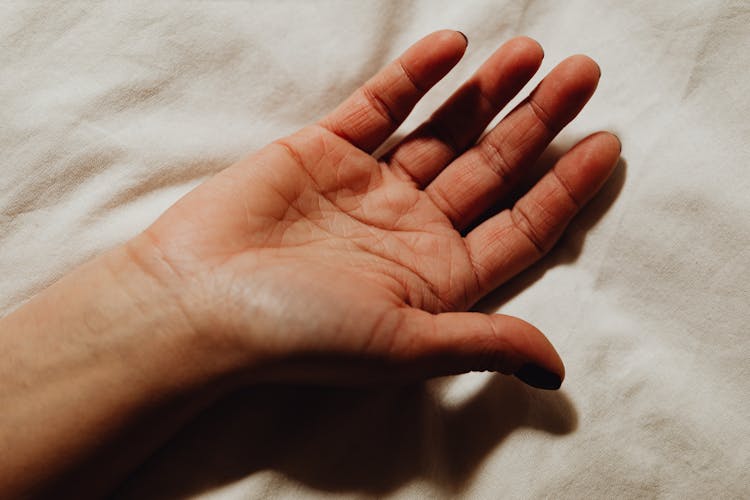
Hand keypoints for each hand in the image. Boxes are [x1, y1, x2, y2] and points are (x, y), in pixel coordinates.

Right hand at [129, 30, 619, 388]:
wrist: (197, 302)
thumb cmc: (298, 334)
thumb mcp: (403, 346)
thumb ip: (482, 343)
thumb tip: (555, 371)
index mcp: (436, 279)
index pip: (520, 228)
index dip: (566, 188)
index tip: (608, 144)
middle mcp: (409, 232)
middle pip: (491, 170)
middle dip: (538, 123)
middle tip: (582, 75)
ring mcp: (368, 189)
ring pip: (443, 131)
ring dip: (486, 93)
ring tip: (531, 53)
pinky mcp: (325, 152)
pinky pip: (380, 106)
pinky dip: (415, 77)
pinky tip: (452, 48)